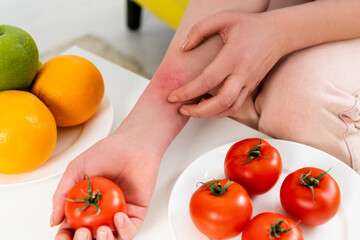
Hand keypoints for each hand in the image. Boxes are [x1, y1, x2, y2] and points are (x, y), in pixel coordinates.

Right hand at [51, 131, 160, 239]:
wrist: (132, 144)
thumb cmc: (107, 153)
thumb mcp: (76, 170)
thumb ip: (62, 194)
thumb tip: (53, 220)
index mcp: (84, 206)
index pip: (72, 229)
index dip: (66, 237)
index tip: (63, 236)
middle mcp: (101, 213)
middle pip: (91, 238)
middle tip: (82, 232)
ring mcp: (118, 214)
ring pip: (111, 239)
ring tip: (101, 230)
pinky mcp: (136, 213)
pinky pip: (130, 230)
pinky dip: (124, 229)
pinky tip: (119, 217)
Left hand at [168, 11, 286, 118]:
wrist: (280, 33)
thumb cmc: (252, 25)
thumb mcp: (224, 18)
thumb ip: (200, 30)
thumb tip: (184, 48)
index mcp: (233, 57)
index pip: (207, 81)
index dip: (187, 92)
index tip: (172, 96)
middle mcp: (242, 74)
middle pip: (220, 102)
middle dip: (198, 111)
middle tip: (181, 109)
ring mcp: (248, 83)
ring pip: (229, 108)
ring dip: (208, 115)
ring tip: (191, 110)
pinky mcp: (251, 87)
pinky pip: (235, 106)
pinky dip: (219, 111)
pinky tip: (207, 106)